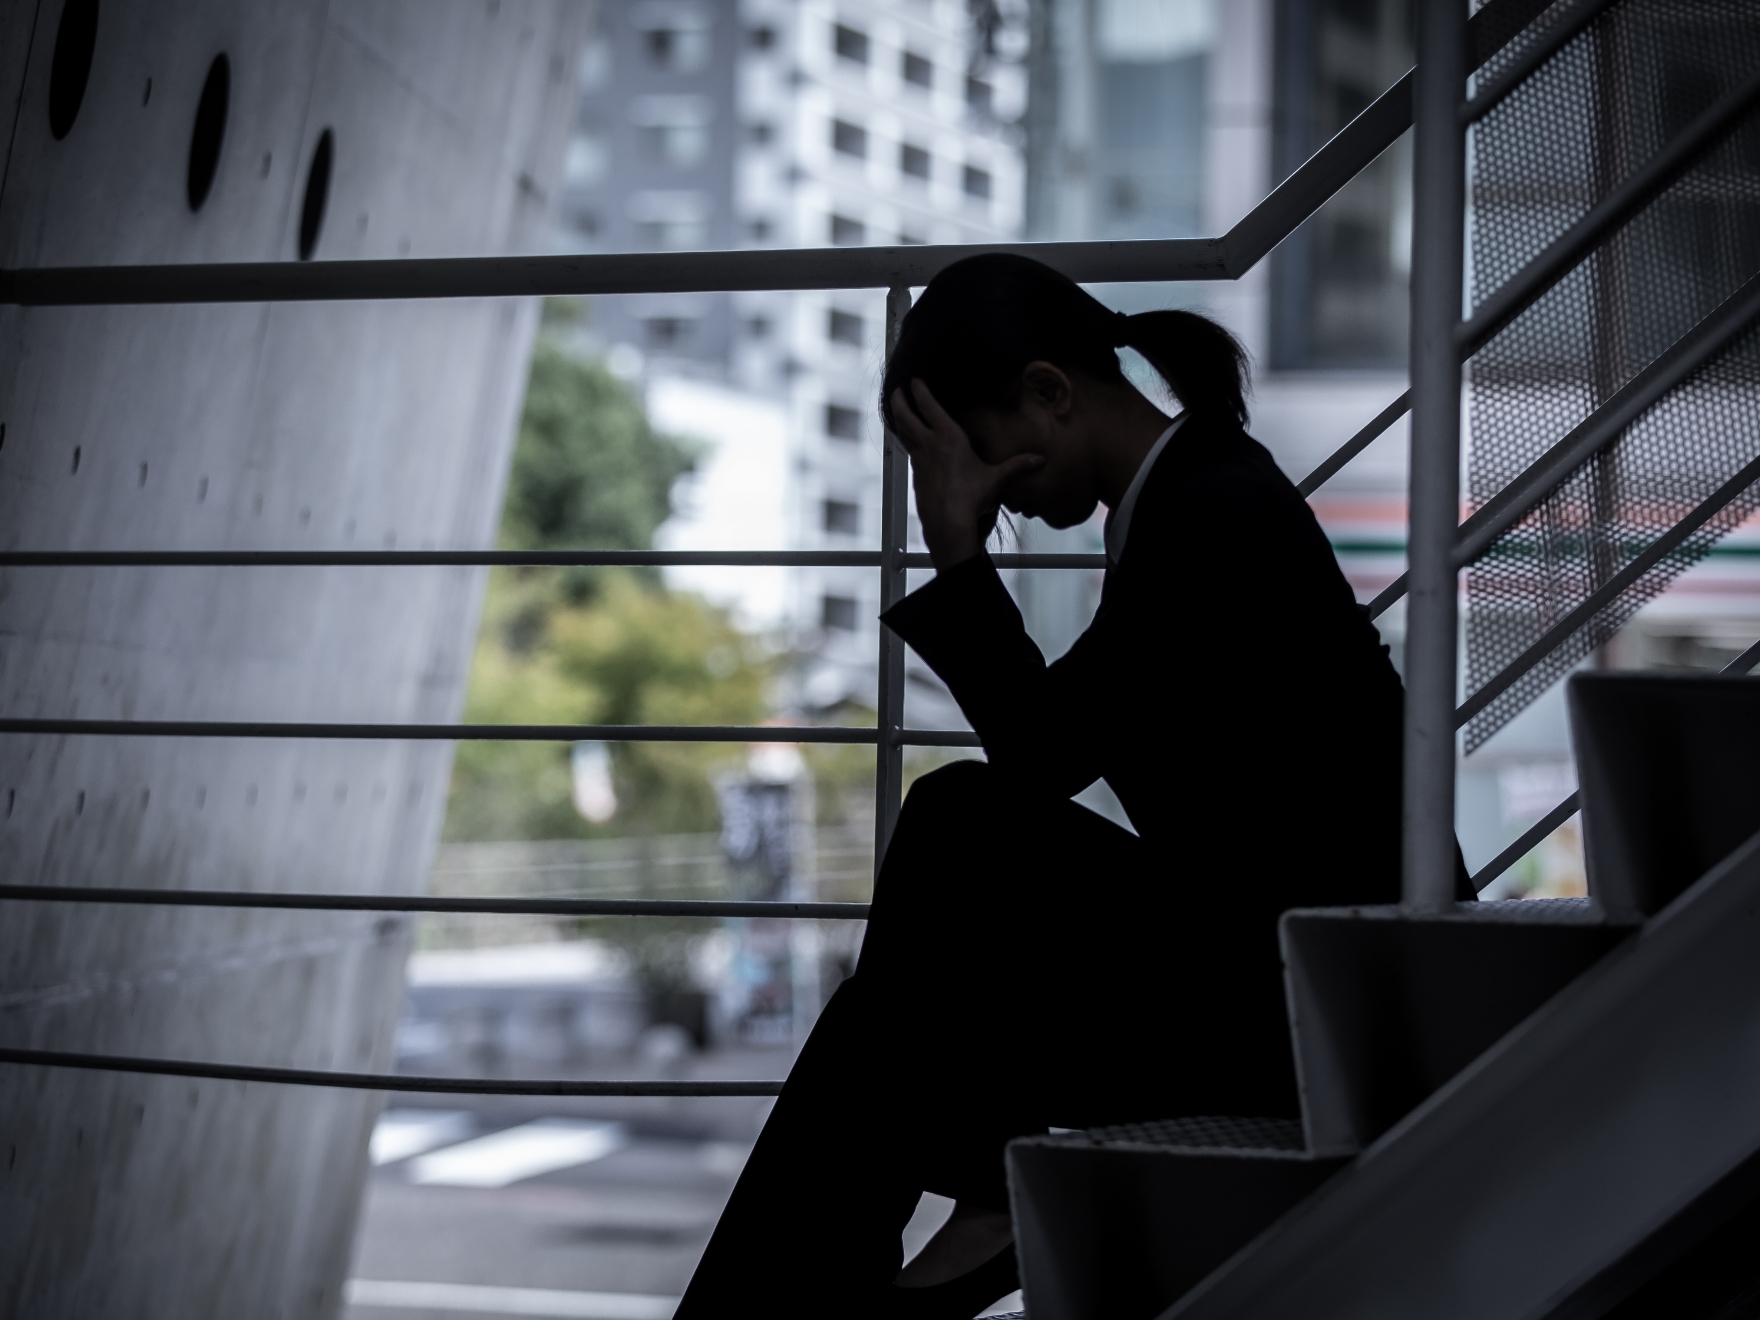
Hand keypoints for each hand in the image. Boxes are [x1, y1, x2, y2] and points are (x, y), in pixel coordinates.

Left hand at [889, 380, 1043, 569]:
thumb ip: (1017, 466)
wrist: (948, 524)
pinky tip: (912, 447)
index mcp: (948, 437)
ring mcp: (919, 462)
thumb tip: (1040, 459)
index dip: (920, 391)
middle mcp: (929, 445)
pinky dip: (907, 444)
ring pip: (903, 435)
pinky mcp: (916, 477)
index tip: (914, 380)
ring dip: (899, 421)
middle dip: (900, 402)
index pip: (929, 406)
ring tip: (898, 413)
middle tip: (896, 391)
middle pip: (906, 417)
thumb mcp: (996, 479)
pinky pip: (910, 454)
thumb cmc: (972, 497)